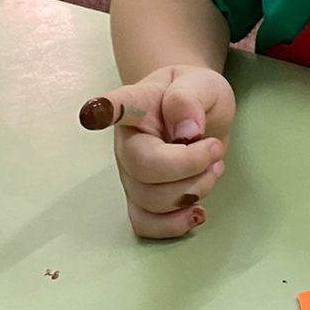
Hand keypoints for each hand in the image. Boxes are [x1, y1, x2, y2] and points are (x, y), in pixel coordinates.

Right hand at [79, 65, 234, 238]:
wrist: (198, 112)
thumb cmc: (194, 95)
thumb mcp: (202, 84)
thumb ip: (190, 99)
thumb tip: (187, 131)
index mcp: (137, 104)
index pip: (118, 105)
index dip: (105, 110)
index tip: (94, 111)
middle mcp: (127, 142)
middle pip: (143, 167)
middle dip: (189, 165)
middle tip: (215, 148)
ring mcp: (131, 174)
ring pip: (151, 200)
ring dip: (194, 190)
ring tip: (213, 168)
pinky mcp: (143, 199)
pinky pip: (146, 224)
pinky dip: (174, 225)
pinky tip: (197, 212)